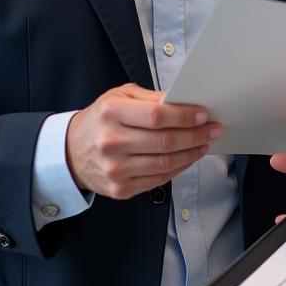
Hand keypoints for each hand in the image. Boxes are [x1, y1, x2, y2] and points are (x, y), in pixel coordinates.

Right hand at [66, 83, 221, 199]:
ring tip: (205, 143)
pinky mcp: (120, 189)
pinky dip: (179, 168)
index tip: (203, 115)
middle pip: (165, 142)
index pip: (157, 116)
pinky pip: (159, 179)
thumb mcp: (119, 96)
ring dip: (192, 153)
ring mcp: (115, 169)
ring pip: (165, 163)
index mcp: (111, 113)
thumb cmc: (101, 119)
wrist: (70, 152)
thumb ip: (151, 98)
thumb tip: (184, 102)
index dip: (184, 117)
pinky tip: (189, 157)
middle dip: (196, 135)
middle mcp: (111, 142)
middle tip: (214, 129)